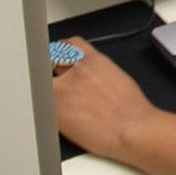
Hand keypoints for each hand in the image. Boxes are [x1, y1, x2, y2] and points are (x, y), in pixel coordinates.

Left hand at [51, 37, 164, 162]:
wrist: (131, 130)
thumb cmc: (131, 108)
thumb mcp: (117, 76)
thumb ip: (97, 70)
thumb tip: (88, 74)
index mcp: (93, 61)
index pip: (68, 44)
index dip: (62, 51)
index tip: (60, 57)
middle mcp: (75, 73)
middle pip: (51, 61)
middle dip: (53, 70)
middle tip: (59, 82)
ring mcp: (62, 93)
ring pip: (44, 84)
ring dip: (50, 90)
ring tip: (63, 102)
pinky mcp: (54, 114)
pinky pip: (44, 106)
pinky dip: (49, 110)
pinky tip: (64, 118)